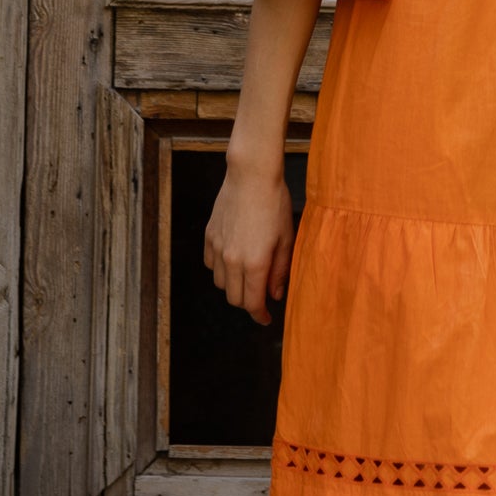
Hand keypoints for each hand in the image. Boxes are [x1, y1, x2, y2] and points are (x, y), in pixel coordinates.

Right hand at [203, 160, 294, 325]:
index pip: (252, 304)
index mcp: (255, 264)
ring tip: (249, 276)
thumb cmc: (275, 205)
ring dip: (234, 286)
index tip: (266, 319)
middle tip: (262, 297)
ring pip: (221, 284)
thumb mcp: (286, 240)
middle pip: (235, 298)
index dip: (260, 316)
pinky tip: (234, 261)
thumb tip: (275, 295)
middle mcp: (232, 260)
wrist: (251, 176)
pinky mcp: (209, 236)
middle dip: (248, 303)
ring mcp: (217, 248)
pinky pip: (211, 264)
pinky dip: (221, 270)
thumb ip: (280, 271)